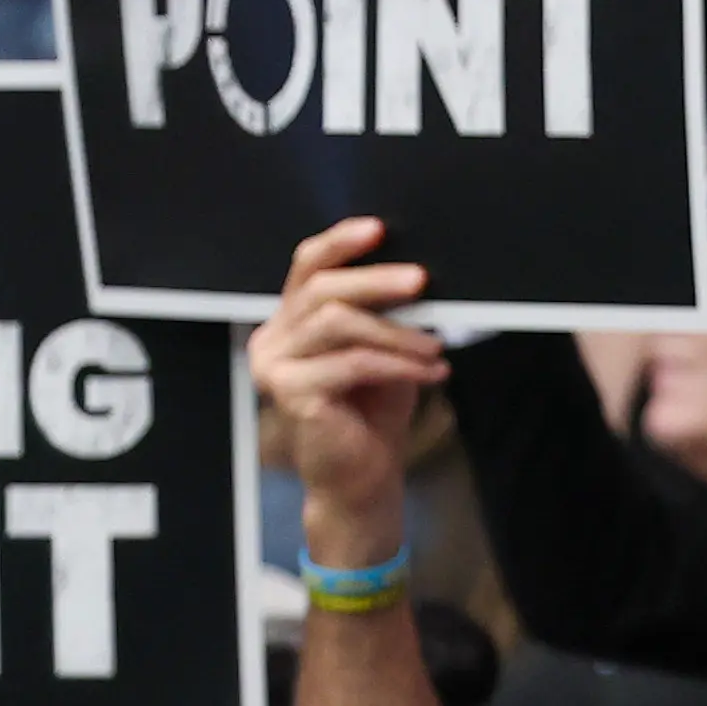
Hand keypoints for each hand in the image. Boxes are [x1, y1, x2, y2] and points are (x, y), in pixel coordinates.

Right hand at [251, 216, 444, 561]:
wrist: (361, 477)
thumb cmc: (373, 409)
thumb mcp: (385, 346)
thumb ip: (384, 310)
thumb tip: (415, 271)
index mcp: (290, 320)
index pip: (306, 266)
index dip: (341, 242)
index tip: (380, 228)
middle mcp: (271, 337)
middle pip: (322, 289)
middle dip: (377, 281)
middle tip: (422, 281)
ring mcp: (273, 366)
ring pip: (338, 323)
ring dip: (396, 331)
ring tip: (435, 345)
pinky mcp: (289, 394)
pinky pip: (352, 362)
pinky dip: (398, 363)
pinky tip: (432, 370)